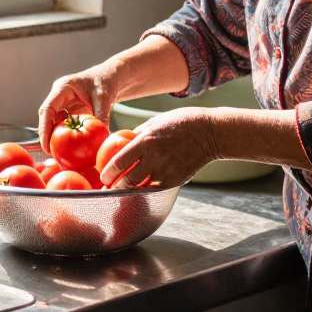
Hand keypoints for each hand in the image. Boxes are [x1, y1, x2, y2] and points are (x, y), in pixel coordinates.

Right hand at [38, 68, 118, 155]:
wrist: (109, 78)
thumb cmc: (105, 82)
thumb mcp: (104, 98)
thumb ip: (102, 115)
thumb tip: (102, 134)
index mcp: (63, 88)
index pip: (48, 108)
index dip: (44, 127)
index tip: (46, 144)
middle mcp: (59, 96)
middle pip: (46, 117)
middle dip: (46, 135)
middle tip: (50, 153)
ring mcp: (62, 103)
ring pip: (52, 122)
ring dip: (54, 136)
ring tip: (57, 153)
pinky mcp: (67, 111)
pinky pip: (62, 124)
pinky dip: (64, 135)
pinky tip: (68, 147)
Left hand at [100, 107, 217, 188]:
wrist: (210, 132)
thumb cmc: (182, 122)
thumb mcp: (156, 121)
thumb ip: (139, 134)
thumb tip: (123, 141)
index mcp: (146, 141)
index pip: (119, 161)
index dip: (107, 172)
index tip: (102, 176)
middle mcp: (154, 157)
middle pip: (127, 179)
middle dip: (115, 186)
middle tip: (109, 187)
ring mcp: (165, 171)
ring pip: (140, 187)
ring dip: (129, 190)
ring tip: (122, 190)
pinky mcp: (175, 180)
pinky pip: (155, 189)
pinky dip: (146, 191)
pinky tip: (141, 190)